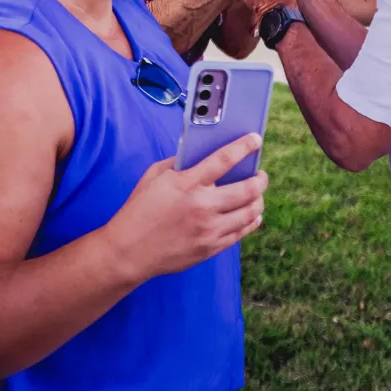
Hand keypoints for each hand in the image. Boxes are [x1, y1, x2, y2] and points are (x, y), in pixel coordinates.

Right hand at [103, 134, 267, 284]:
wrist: (128, 251)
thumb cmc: (139, 210)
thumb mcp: (154, 176)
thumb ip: (178, 163)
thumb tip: (199, 154)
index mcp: (187, 184)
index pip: (224, 159)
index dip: (244, 146)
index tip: (255, 139)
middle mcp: (203, 206)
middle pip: (248, 190)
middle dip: (261, 179)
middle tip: (261, 174)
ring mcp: (209, 230)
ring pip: (250, 213)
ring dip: (259, 200)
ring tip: (257, 194)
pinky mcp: (210, 248)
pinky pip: (242, 233)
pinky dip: (252, 221)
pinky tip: (252, 214)